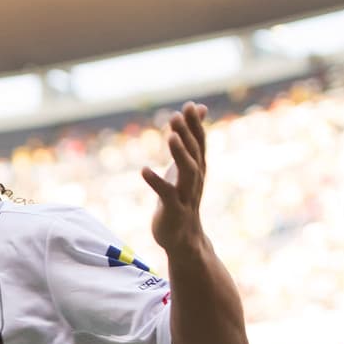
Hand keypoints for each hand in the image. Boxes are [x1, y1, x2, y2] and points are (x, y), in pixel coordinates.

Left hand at [142, 101, 207, 254]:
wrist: (182, 238)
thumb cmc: (181, 199)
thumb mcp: (185, 168)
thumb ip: (189, 141)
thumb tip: (198, 108)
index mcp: (198, 169)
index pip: (199, 143)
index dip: (195, 125)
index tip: (190, 105)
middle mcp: (195, 180)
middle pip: (194, 153)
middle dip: (187, 134)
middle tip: (176, 115)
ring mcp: (186, 195)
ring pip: (187, 172)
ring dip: (180, 154)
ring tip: (170, 138)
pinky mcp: (173, 210)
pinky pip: (165, 194)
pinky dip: (156, 182)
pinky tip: (144, 170)